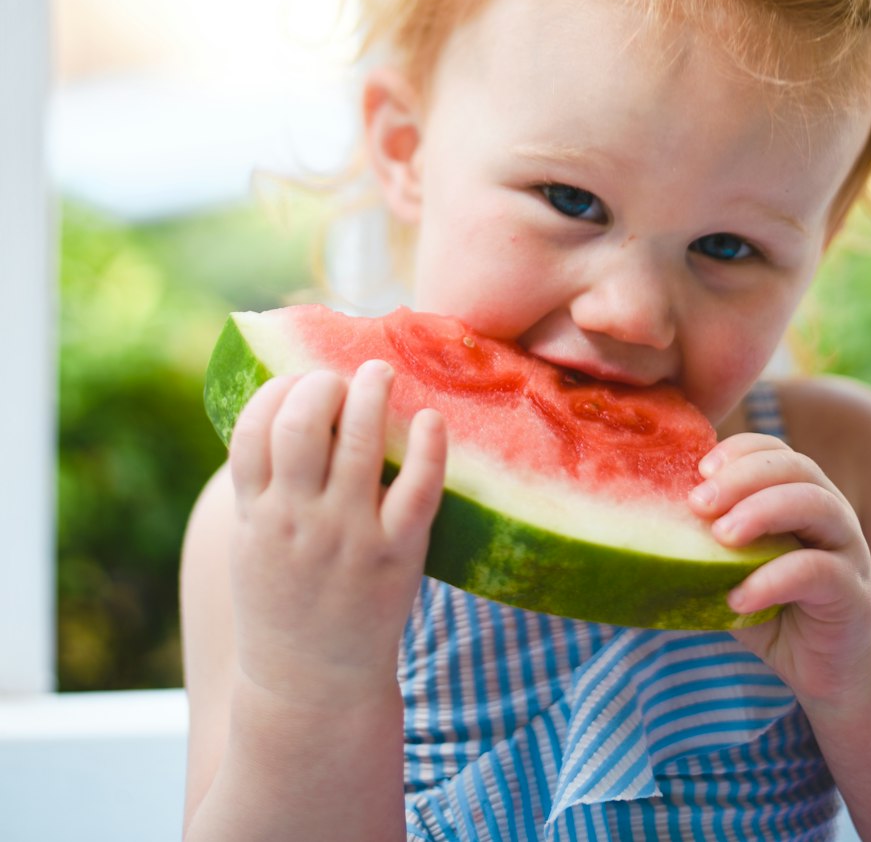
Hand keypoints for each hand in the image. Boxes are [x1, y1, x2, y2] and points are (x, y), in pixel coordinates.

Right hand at [227, 361, 445, 709]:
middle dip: (324, 382)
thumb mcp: (252, 540)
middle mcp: (299, 521)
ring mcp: (349, 537)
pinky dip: (428, 445)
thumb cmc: (283, 597)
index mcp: (256, 514)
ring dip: (373, 393)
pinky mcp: (397, 555)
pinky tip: (430, 419)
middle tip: (343, 376)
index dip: (278, 389)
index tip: (299, 379)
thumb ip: (262, 481)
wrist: (310, 684)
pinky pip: (418, 487)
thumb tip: (286, 403)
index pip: (254, 428)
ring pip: (362, 443)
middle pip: (304, 423)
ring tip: (381, 374)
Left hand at [688, 433, 870, 710]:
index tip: (699, 471)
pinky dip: (773, 578)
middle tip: (699, 504)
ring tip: (721, 537)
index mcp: (801, 496)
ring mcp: (849, 550)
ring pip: (815, 505)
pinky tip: (738, 596)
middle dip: (743, 477)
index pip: (774, 451)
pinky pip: (819, 571)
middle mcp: (831, 513)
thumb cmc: (775, 610)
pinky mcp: (854, 594)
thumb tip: (642, 524)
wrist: (831, 673)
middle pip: (796, 468)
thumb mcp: (735, 570)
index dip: (738, 452)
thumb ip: (706, 544)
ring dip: (763, 512)